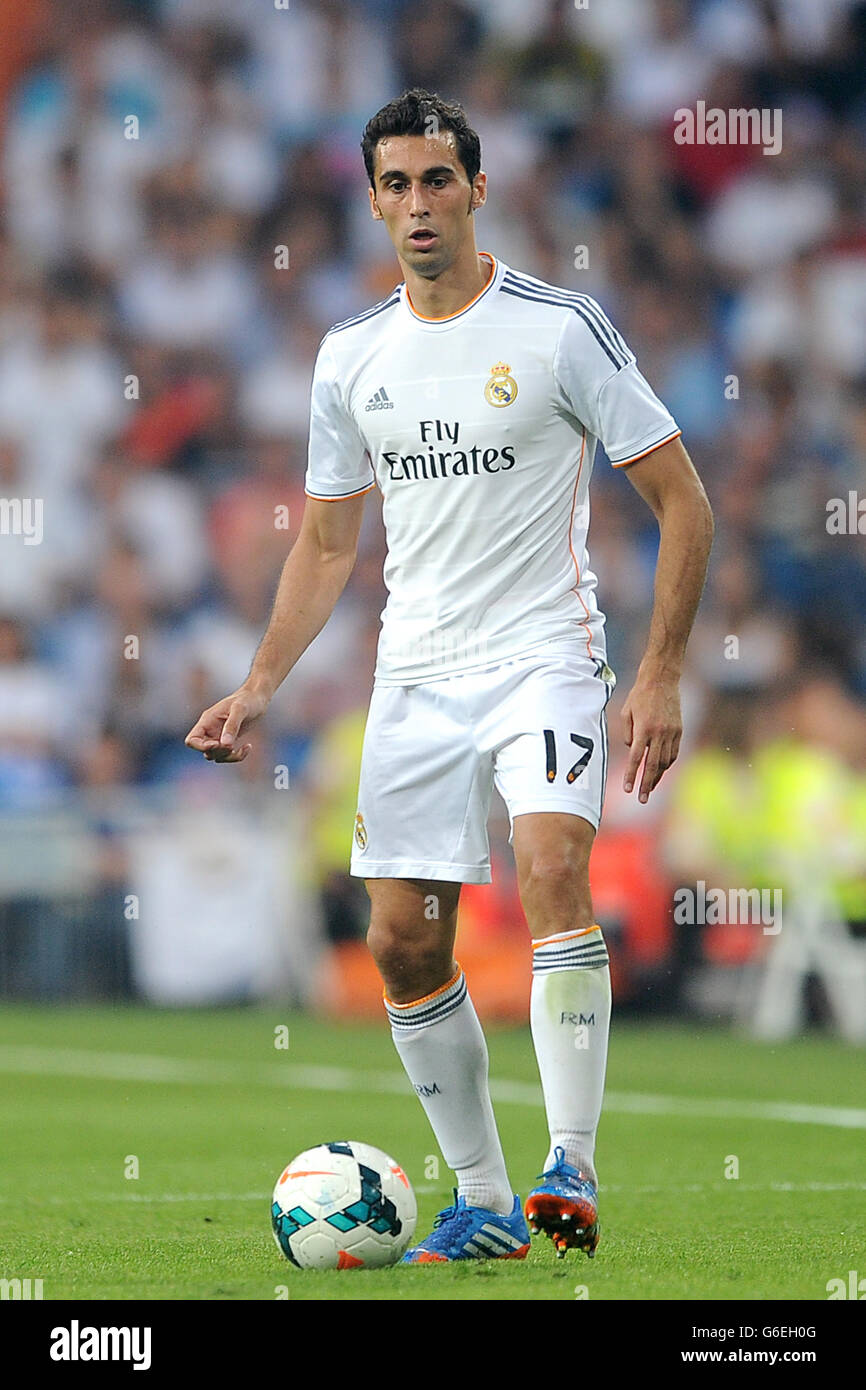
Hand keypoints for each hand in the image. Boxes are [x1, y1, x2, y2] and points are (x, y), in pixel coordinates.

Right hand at [184, 685, 269, 763]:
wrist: (257, 699)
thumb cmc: (247, 700)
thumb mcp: (240, 709)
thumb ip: (232, 725)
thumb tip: (225, 744)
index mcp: (207, 721)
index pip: (192, 740)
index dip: (201, 747)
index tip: (217, 744)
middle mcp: (210, 730)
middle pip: (205, 751)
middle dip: (219, 752)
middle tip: (233, 745)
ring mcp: (219, 736)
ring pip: (216, 756)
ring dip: (229, 756)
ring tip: (244, 747)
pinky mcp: (229, 741)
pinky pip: (227, 756)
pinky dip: (237, 756)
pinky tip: (248, 747)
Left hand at [621, 671, 681, 803]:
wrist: (662, 679)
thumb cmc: (639, 695)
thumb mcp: (626, 713)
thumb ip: (627, 734)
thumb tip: (632, 751)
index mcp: (643, 729)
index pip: (636, 758)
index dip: (631, 775)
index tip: (628, 789)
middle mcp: (659, 733)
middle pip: (653, 765)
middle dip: (647, 784)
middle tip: (642, 799)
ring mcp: (671, 733)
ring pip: (665, 761)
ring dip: (657, 776)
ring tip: (649, 787)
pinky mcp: (679, 731)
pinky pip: (673, 753)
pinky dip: (667, 764)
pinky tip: (660, 771)